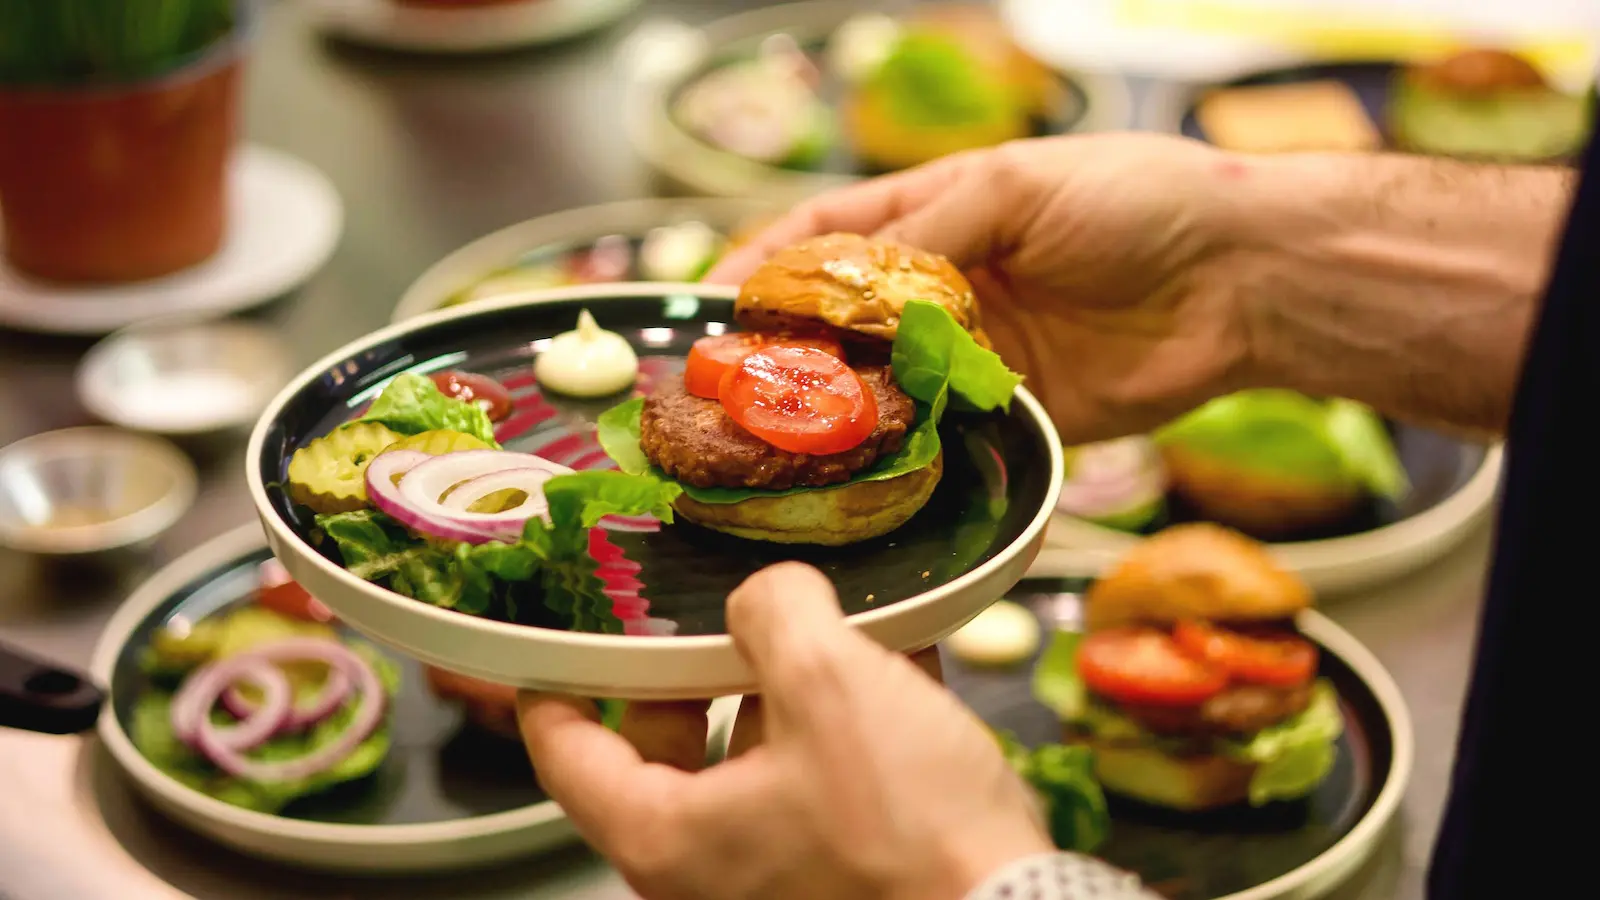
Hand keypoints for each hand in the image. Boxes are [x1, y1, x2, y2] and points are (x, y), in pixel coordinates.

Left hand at [518, 562, 1051, 899]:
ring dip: (788, 689)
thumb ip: (776, 612)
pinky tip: (899, 664)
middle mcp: (707, 874)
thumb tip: (769, 594)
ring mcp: (776, 880)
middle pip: (666, 748)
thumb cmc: (907, 832)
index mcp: (668, 837)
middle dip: (695, 668)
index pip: (566, 753)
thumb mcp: (830, 683)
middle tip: (714, 611)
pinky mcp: (844, 878)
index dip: (554, 683)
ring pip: (755, 760)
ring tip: (834, 623)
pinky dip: (846, 726)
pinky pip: (823, 785)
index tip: (555, 639)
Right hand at [707, 132, 1257, 443]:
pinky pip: (946, 435)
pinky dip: (906, 449)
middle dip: (787, 351)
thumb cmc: (1137, 200)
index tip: (716, 301)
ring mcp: (979, 354)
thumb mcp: (1018, 186)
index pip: (830, 237)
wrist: (1241, 280)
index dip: (770, 266)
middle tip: (735, 386)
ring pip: (885, 386)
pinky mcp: (1017, 413)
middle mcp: (949, 287)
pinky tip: (864, 464)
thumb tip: (851, 278)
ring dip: (837, 409)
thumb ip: (930, 230)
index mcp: (940, 214)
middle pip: (846, 322)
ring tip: (779, 435)